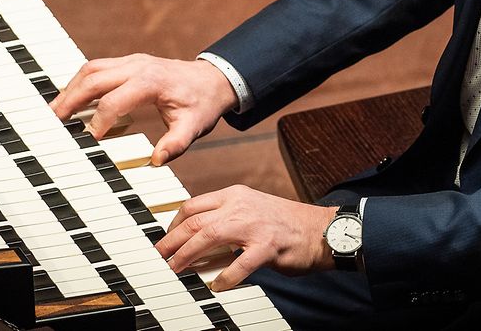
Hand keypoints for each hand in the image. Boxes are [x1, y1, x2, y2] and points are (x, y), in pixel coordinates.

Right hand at [48, 53, 236, 164]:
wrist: (213, 79)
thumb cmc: (202, 103)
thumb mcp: (195, 127)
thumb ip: (176, 144)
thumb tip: (156, 160)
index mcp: (151, 82)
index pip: (114, 100)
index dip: (98, 121)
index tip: (88, 140)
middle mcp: (138, 66)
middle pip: (94, 78)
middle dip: (70, 99)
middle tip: (52, 120)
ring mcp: (132, 61)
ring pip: (91, 68)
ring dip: (71, 87)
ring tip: (55, 111)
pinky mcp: (128, 63)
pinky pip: (98, 67)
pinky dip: (81, 82)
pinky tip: (72, 99)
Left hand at [156, 185, 337, 289]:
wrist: (320, 229)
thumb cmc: (285, 223)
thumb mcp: (251, 210)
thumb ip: (225, 219)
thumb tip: (197, 240)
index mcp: (235, 195)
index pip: (194, 205)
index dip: (174, 224)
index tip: (166, 239)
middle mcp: (241, 206)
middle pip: (195, 221)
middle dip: (172, 241)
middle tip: (160, 257)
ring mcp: (254, 225)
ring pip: (208, 237)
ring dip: (187, 256)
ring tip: (176, 269)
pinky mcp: (267, 247)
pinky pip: (238, 265)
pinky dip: (223, 277)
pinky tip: (216, 286)